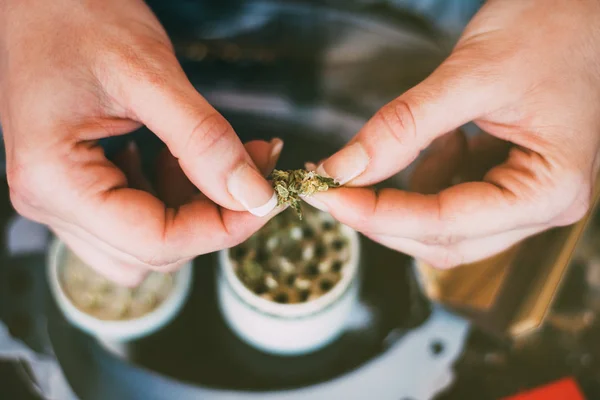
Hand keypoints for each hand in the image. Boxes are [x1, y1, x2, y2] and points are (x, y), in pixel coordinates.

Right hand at [0, 0, 280, 284]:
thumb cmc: (76, 14)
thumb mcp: (150, 74)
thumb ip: (204, 141)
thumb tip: (253, 196)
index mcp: (56, 181)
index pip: (157, 241)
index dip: (222, 229)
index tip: (267, 200)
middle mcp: (51, 201)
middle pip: (154, 249)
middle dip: (213, 216)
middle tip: (252, 170)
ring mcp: (62, 196)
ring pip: (148, 240)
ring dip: (193, 208)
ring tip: (218, 156)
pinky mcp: (79, 183)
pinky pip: (137, 215)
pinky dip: (172, 194)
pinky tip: (183, 155)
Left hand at [304, 0, 599, 267]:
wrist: (583, 7)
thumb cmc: (552, 26)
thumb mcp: (472, 74)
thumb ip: (404, 127)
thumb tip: (344, 169)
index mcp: (551, 189)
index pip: (448, 224)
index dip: (381, 215)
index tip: (331, 199)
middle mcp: (544, 206)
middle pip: (444, 239)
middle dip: (384, 216)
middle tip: (335, 188)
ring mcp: (527, 197)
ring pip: (445, 227)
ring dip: (407, 196)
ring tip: (420, 138)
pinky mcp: (509, 182)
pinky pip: (454, 201)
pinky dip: (429, 178)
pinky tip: (443, 138)